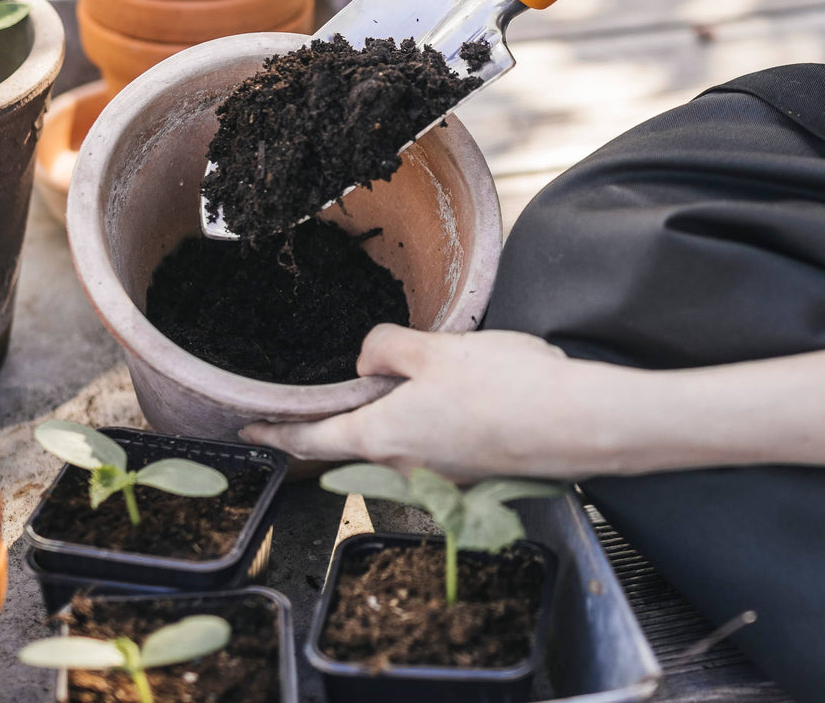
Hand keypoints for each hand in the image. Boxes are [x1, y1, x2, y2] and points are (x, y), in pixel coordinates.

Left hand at [241, 325, 600, 480]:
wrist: (574, 424)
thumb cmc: (502, 385)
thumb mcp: (434, 349)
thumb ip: (388, 348)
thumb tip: (366, 360)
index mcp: (381, 436)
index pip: (311, 438)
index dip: (277, 431)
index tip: (250, 427)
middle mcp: (404, 466)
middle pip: (357, 438)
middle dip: (349, 411)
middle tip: (349, 377)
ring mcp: (439, 475)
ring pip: (400, 438)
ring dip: (397, 410)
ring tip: (417, 372)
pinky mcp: (471, 472)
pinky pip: (433, 442)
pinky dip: (430, 418)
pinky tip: (459, 390)